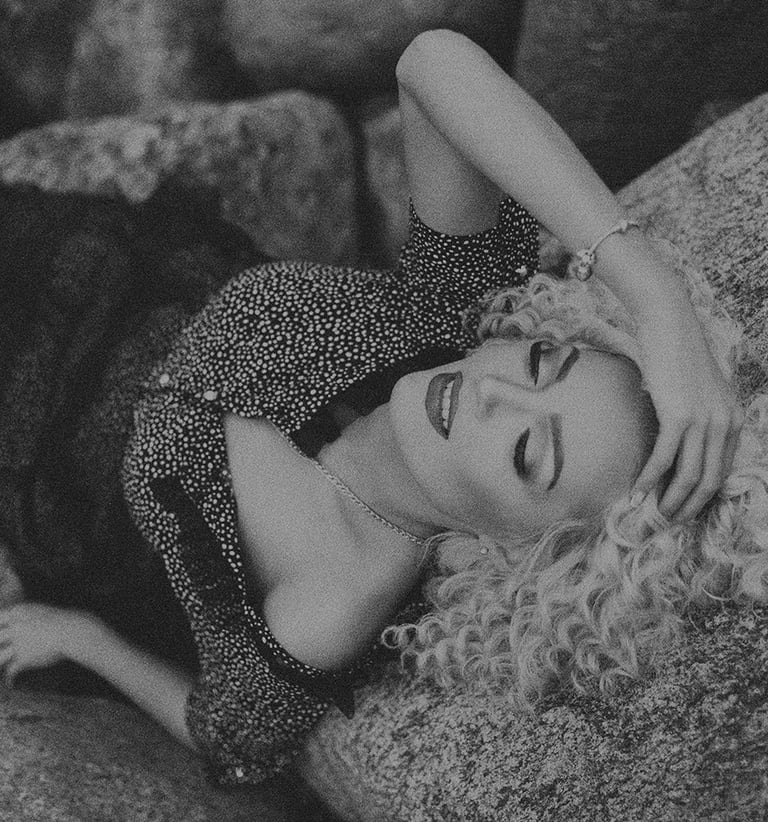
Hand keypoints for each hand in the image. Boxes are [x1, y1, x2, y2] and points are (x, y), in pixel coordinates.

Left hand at [0, 603, 86, 685]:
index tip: (2, 632)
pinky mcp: (23, 658)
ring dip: (1, 661)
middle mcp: (14, 627)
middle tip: (3, 650)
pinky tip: (11, 684)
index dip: (0, 626)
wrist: (72, 631)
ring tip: (3, 665)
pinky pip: (10, 670)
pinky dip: (10, 679)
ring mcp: (17, 643)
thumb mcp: (44, 612)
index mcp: (19, 612)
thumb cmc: (65, 620)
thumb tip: (29, 622)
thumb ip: (31, 617)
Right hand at [632, 302, 743, 521]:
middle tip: (667, 521)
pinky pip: (664, 457)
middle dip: (688, 506)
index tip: (684, 508)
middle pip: (709, 480)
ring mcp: (703, 420)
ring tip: (652, 514)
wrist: (669, 325)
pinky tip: (637, 492)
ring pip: (689, 475)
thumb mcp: (698, 391)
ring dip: (669, 499)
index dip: (703, 496)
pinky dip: (650, 479)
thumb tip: (674, 442)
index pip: (722, 470)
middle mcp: (724, 423)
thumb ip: (697, 417)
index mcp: (733, 419)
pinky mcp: (679, 416)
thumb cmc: (677, 354)